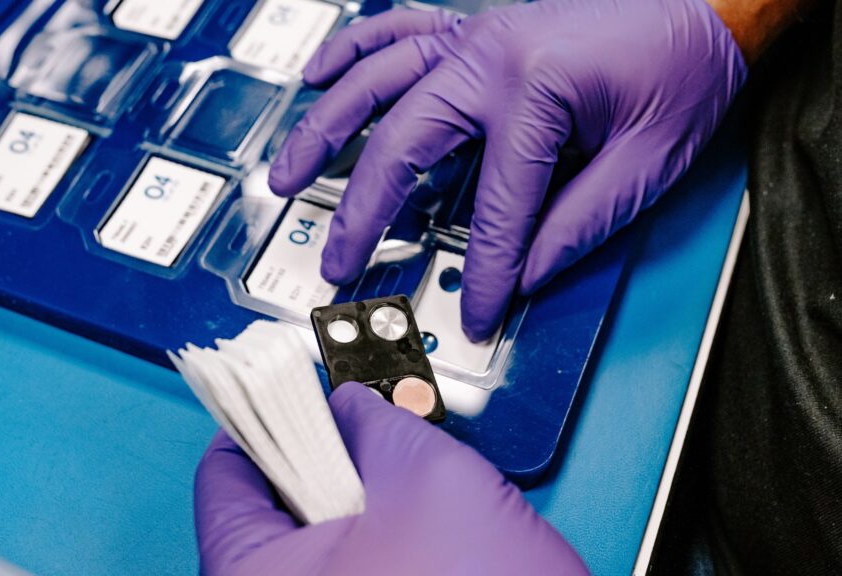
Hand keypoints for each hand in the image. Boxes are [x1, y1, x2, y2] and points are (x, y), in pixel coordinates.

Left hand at [194, 382, 586, 574]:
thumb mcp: (430, 481)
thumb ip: (377, 425)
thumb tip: (353, 407)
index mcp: (256, 575)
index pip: (227, 473)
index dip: (267, 417)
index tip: (296, 392)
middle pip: (271, 505)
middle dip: (323, 460)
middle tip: (367, 436)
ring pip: (317, 540)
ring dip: (359, 502)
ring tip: (409, 493)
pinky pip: (349, 568)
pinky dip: (378, 541)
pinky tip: (423, 535)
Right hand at [268, 0, 746, 340]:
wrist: (706, 3)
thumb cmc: (684, 73)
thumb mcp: (645, 164)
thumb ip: (576, 224)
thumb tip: (523, 276)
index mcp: (535, 88)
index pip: (496, 206)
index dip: (489, 270)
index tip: (478, 314)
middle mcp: (489, 57)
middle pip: (403, 145)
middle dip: (363, 212)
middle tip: (338, 261)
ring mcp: (473, 37)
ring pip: (375, 83)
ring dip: (324, 132)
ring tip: (285, 175)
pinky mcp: (473, 31)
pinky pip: (395, 32)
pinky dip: (351, 54)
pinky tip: (319, 79)